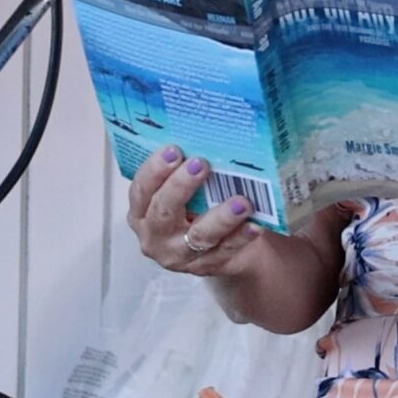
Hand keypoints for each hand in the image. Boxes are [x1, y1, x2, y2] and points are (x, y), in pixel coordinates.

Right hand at [127, 146, 266, 277]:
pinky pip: (226, 250)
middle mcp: (155, 235)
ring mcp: (181, 255)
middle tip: (201, 164)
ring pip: (198, 236)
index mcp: (142, 211)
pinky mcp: (207, 266)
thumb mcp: (182, 188)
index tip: (174, 149)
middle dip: (181, 186)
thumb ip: (184, 167)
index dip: (155, 170)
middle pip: (163, 212)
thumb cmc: (196, 204)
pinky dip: (241, 237)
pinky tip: (256, 224)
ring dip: (221, 217)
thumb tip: (203, 131)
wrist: (220, 244)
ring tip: (242, 201)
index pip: (141, 190)